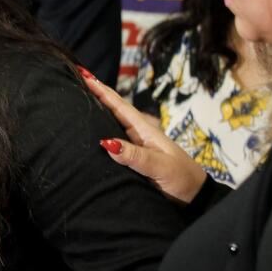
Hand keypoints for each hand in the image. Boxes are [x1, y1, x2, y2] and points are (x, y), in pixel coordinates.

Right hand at [80, 70, 206, 204]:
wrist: (195, 196)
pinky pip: (113, 140)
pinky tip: (93, 129)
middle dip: (96, 94)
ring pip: (112, 123)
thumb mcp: (159, 167)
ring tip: (80, 98)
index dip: (102, 91)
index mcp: (144, 130)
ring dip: (97, 110)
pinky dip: (101, 130)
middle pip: (113, 110)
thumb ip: (135, 156)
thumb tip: (106, 143)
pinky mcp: (134, 159)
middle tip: (76, 79)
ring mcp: (136, 146)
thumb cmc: (181, 178)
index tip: (84, 75)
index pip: (119, 106)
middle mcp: (138, 134)